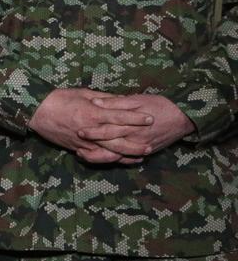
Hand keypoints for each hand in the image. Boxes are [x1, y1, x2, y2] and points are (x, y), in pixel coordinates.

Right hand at [28, 88, 151, 163]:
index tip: (149, 118)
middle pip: (117, 138)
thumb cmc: (58, 98)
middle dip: (135, 142)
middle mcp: (90, 129)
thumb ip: (103, 98)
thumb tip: (121, 99)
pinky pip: (96, 156)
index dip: (135, 117)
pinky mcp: (77, 147)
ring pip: (109, 151)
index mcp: (91, 113)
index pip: (118, 116)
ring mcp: (83, 141)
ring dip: (127, 154)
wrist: (36, 111)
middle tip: (151, 143)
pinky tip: (121, 160)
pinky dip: (110, 159)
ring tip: (141, 155)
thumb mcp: (82, 93)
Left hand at [80, 93, 195, 156]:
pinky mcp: (147, 151)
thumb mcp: (136, 99)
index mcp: (129, 123)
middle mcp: (134, 137)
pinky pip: (129, 158)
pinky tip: (106, 159)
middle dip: (92, 147)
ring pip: (118, 155)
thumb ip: (115, 102)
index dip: (92, 132)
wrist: (184, 117)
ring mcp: (140, 146)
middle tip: (77, 148)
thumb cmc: (159, 104)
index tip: (78, 131)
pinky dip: (117, 160)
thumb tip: (96, 102)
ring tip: (85, 155)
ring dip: (101, 157)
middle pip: (109, 145)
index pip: (107, 129)